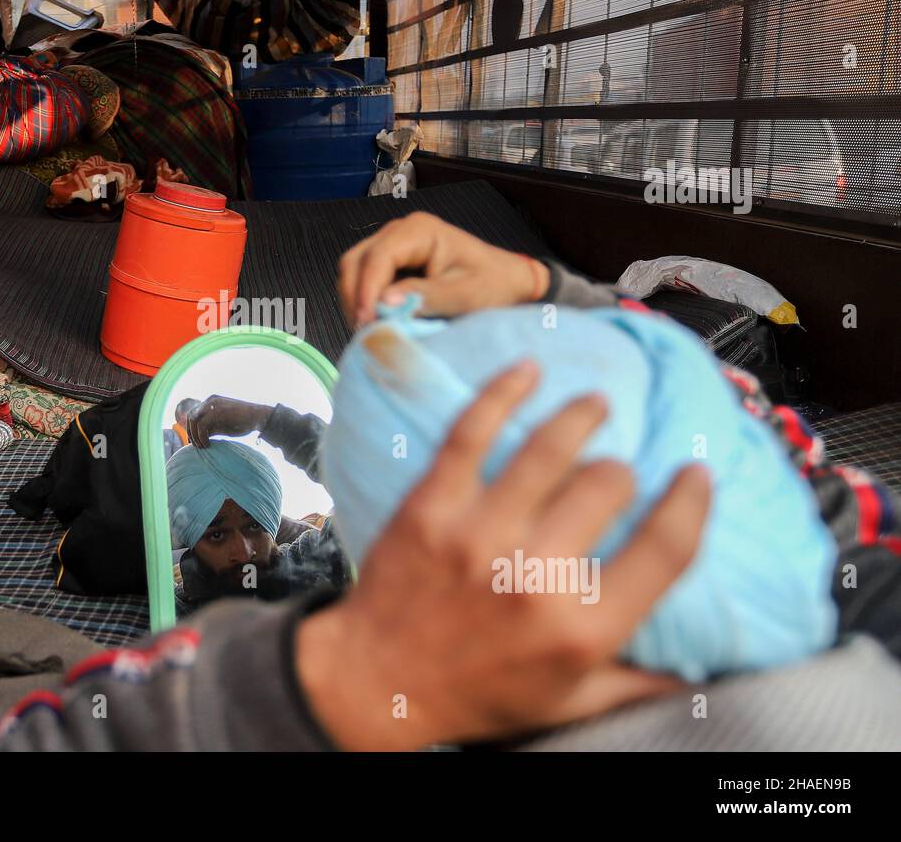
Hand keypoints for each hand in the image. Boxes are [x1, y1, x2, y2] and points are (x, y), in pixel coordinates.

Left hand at [185, 396, 273, 447]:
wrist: (259, 417)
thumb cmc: (243, 422)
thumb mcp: (223, 425)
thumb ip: (211, 428)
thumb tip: (199, 437)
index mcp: (211, 402)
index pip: (194, 414)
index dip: (191, 429)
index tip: (194, 442)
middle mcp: (210, 401)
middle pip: (190, 416)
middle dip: (191, 432)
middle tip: (195, 446)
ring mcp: (213, 404)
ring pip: (193, 420)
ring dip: (195, 435)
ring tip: (202, 446)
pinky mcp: (217, 411)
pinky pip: (201, 425)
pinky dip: (201, 436)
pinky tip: (207, 444)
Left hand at [295, 360, 710, 750]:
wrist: (376, 685)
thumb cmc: (474, 694)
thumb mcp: (564, 704)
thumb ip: (633, 684)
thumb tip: (699, 673)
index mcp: (581, 629)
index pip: (666, 550)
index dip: (691, 504)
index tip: (696, 476)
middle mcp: (535, 578)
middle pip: (605, 485)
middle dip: (618, 471)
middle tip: (613, 471)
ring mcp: (478, 536)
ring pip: (548, 450)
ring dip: (580, 415)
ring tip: (594, 404)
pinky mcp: (430, 507)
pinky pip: (470, 434)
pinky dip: (502, 394)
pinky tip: (526, 372)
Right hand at [336, 212, 549, 327]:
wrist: (506, 282)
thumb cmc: (492, 285)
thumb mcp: (463, 295)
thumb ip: (424, 296)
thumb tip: (383, 302)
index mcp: (418, 230)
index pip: (377, 257)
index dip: (366, 290)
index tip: (366, 323)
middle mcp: (400, 232)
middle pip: (356, 260)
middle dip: (354, 296)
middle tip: (363, 331)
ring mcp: (392, 245)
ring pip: (354, 269)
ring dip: (355, 299)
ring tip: (367, 329)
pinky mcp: (391, 263)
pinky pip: (364, 279)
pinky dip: (363, 300)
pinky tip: (374, 321)